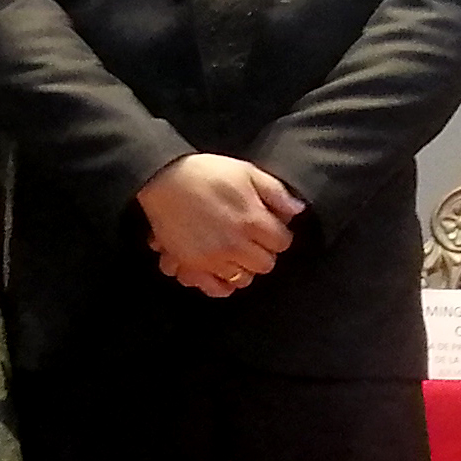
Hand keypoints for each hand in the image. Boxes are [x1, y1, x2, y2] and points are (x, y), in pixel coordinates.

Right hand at [138, 154, 303, 297]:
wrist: (163, 179)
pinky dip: (221, 283)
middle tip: (252, 239)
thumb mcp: (247, 172)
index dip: (278, 233)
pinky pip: (215, 289)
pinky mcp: (192, 265)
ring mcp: (213, 258)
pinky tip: (220, 270)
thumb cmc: (206, 172)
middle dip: (262, 251)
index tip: (268, 226)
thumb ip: (276, 193)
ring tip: (234, 252)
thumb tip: (298, 210)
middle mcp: (235, 245)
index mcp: (252, 221)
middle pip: (265, 264)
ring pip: (243, 279)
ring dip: (242, 267)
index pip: (282, 242)